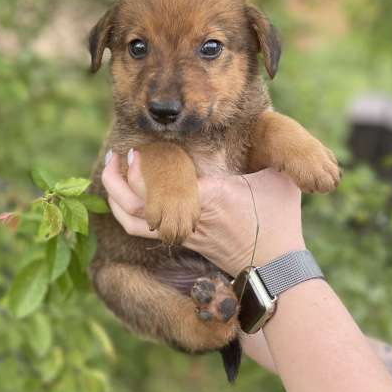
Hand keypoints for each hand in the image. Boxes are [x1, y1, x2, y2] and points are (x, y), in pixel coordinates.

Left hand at [102, 151, 305, 276]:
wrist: (276, 267)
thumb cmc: (280, 220)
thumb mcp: (277, 179)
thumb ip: (271, 152)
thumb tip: (270, 124)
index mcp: (210, 195)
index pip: (162, 183)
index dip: (140, 170)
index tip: (134, 151)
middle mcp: (189, 215)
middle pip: (137, 203)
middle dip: (117, 180)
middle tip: (115, 155)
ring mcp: (184, 231)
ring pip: (134, 221)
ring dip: (116, 197)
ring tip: (111, 174)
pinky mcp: (183, 241)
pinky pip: (142, 231)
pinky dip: (126, 215)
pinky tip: (124, 198)